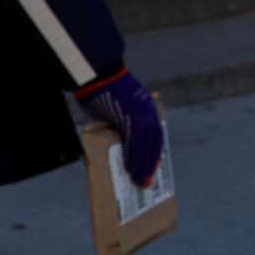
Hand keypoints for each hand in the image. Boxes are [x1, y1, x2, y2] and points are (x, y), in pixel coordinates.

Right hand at [78, 70, 165, 186]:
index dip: (153, 154)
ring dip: (142, 164)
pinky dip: (133, 156)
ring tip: (138, 180)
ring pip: (146, 145)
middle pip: (153, 143)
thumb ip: (123, 124)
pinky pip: (135, 141)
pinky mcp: (132, 115)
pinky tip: (131, 168)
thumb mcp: (119, 109)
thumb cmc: (104, 91)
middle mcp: (149, 111)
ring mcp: (142, 113)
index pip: (155, 137)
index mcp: (148, 109)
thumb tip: (119, 141)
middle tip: (146, 182)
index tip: (153, 168)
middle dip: (149, 164)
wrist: (99, 73)